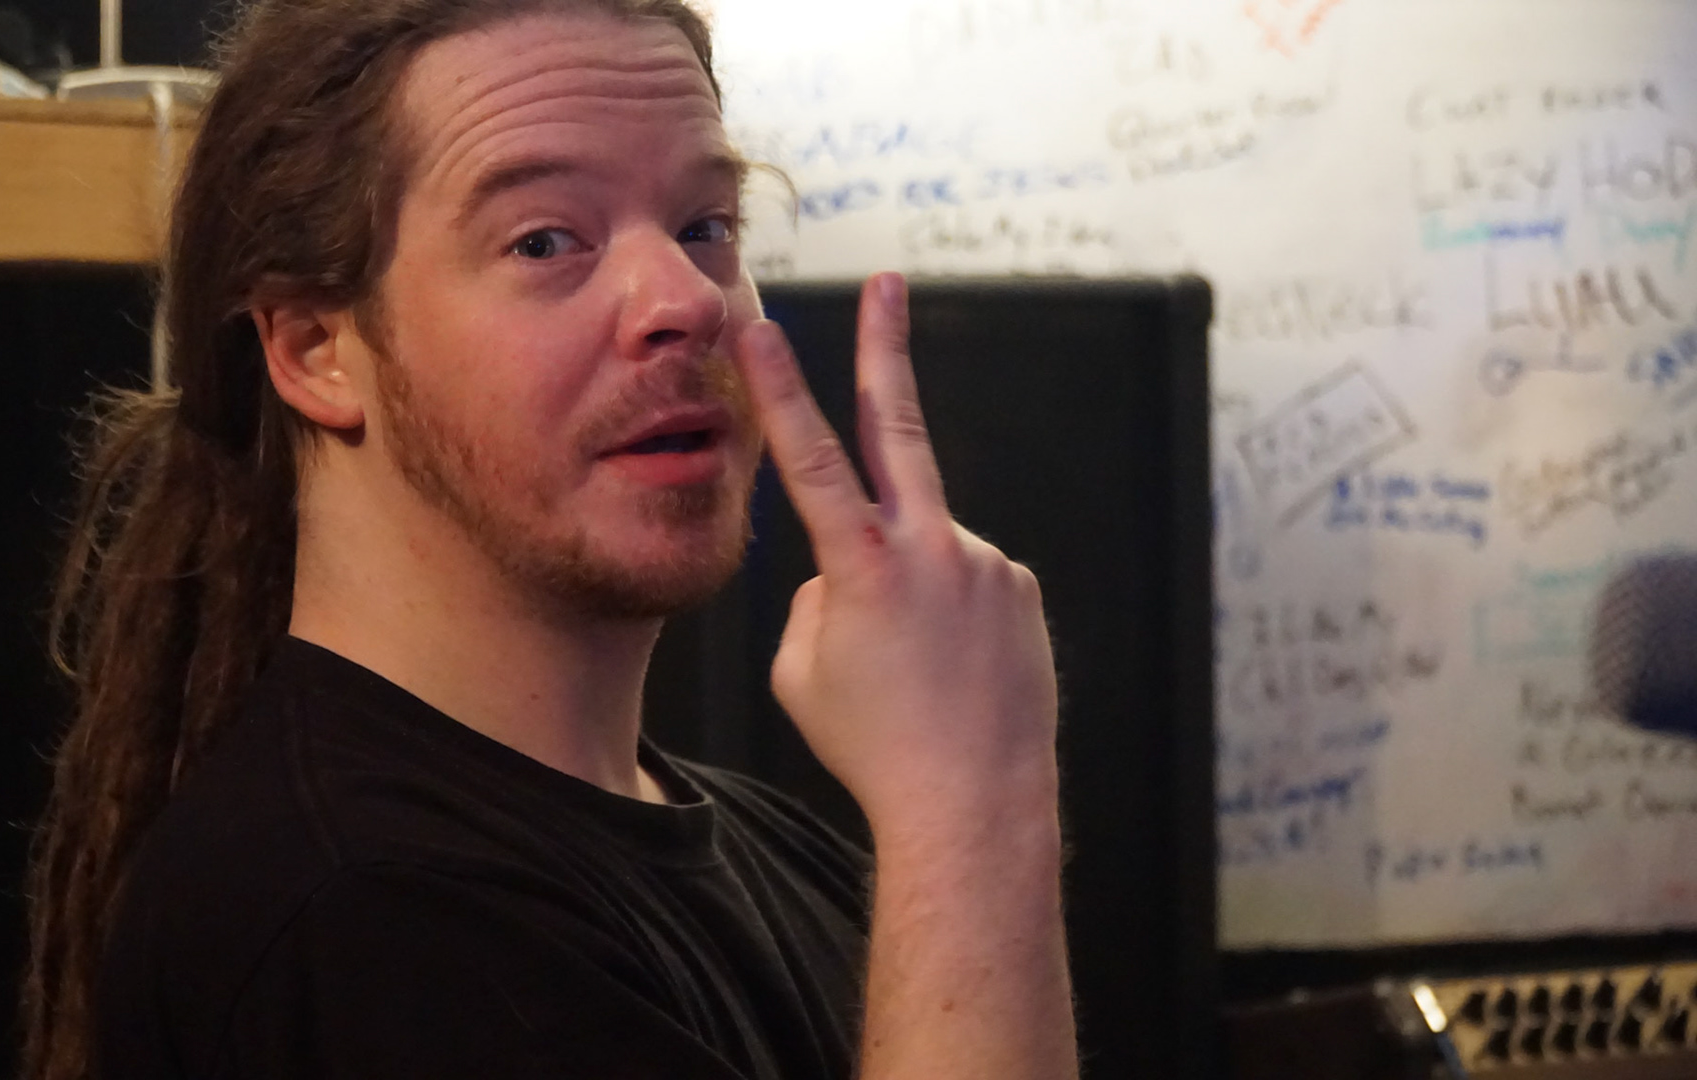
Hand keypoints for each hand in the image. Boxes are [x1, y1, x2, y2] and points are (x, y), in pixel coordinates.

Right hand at [733, 273, 1059, 825]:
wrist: (974, 803)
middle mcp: (932, 547)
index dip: (779, 388)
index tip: (759, 326)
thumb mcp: (803, 670)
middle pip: (900, 426)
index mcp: (863, 566)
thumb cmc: (872, 745)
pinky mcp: (1019, 586)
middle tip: (890, 282)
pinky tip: (950, 670)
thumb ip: (819, 595)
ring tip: (914, 670)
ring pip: (919, 549)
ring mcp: (985, 563)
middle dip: (886, 349)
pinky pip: (961, 582)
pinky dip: (944, 617)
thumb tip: (848, 565)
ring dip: (904, 592)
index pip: (809, 457)